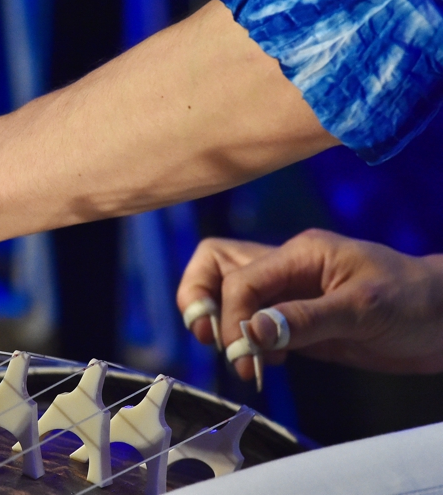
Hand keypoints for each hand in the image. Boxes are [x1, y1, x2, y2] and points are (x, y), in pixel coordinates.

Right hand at [177, 229, 442, 381]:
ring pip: (228, 294)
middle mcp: (286, 268)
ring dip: (224, 326)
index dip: (231, 314)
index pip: (239, 277)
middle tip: (214, 339)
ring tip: (245, 359)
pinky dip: (248, 344)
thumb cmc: (414, 301)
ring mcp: (288, 294)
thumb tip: (250, 332)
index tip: (244, 352)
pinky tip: (269, 362)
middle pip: (216, 265)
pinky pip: (252, 324)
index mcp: (299, 253)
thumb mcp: (363, 308)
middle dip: (201, 300)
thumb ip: (304, 318)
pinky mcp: (295, 320)